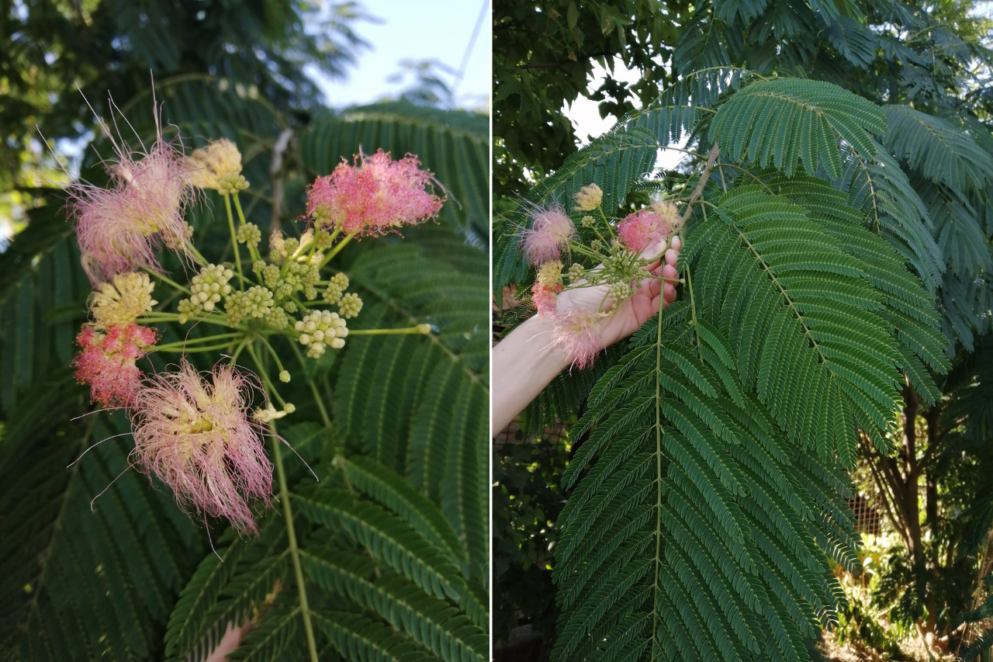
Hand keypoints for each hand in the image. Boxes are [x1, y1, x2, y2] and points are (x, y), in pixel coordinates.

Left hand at [556, 237, 680, 347]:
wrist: (573, 323)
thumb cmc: (585, 293)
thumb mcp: (611, 273)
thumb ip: (637, 261)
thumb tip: (660, 242)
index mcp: (625, 269)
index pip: (650, 257)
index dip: (664, 249)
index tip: (675, 241)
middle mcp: (635, 283)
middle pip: (660, 271)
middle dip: (670, 262)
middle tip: (674, 257)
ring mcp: (640, 300)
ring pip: (663, 288)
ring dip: (670, 279)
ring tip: (670, 272)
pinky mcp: (643, 317)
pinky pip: (661, 307)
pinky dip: (667, 298)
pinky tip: (668, 289)